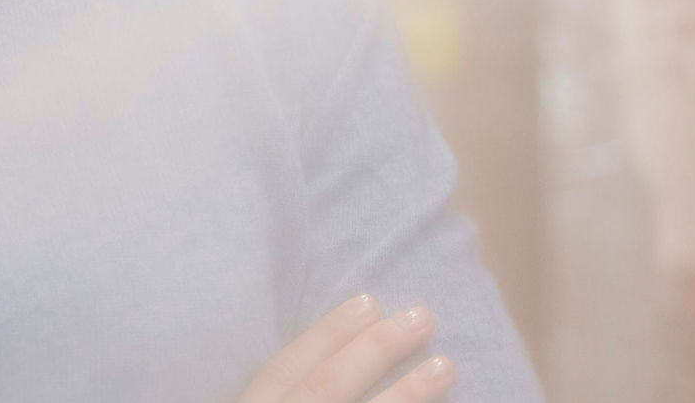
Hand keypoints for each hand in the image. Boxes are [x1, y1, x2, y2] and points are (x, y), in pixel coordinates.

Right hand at [235, 296, 452, 402]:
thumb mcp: (249, 399)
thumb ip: (276, 385)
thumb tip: (308, 360)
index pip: (284, 370)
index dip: (326, 334)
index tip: (367, 302)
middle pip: (326, 387)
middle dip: (375, 351)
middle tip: (422, 318)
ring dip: (407, 394)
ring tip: (445, 366)